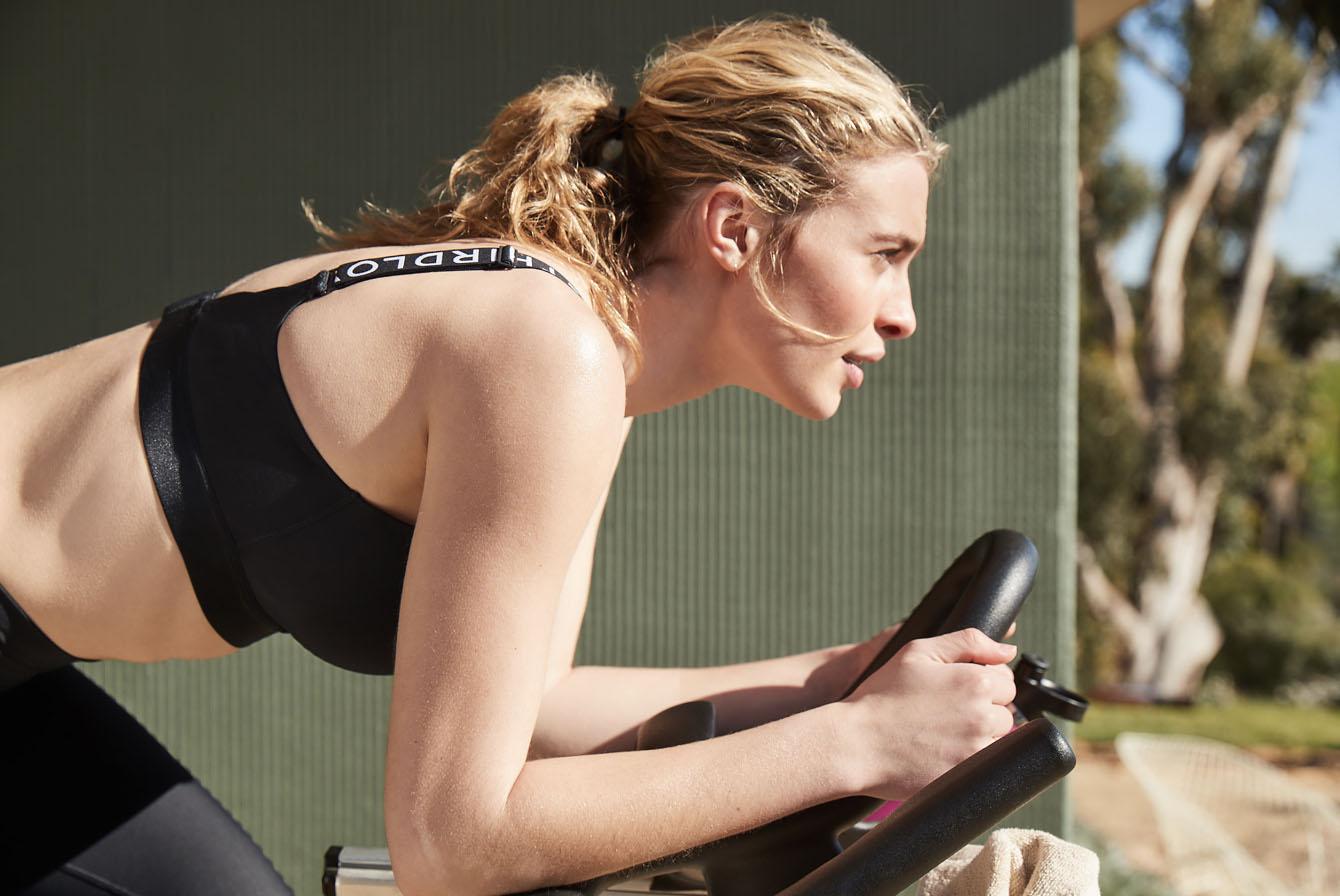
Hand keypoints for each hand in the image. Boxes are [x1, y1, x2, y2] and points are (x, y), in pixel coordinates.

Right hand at [840, 627, 1017, 801]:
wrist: (856, 742)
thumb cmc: (882, 695)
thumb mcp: (918, 651)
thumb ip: (969, 641)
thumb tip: (1008, 649)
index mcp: (976, 681)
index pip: (1006, 680)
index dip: (980, 681)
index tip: (954, 689)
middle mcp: (983, 716)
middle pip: (1006, 710)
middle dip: (983, 708)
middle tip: (945, 710)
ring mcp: (977, 750)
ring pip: (998, 739)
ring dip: (979, 734)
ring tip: (942, 731)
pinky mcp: (967, 777)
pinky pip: (985, 764)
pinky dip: (969, 757)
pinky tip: (941, 750)